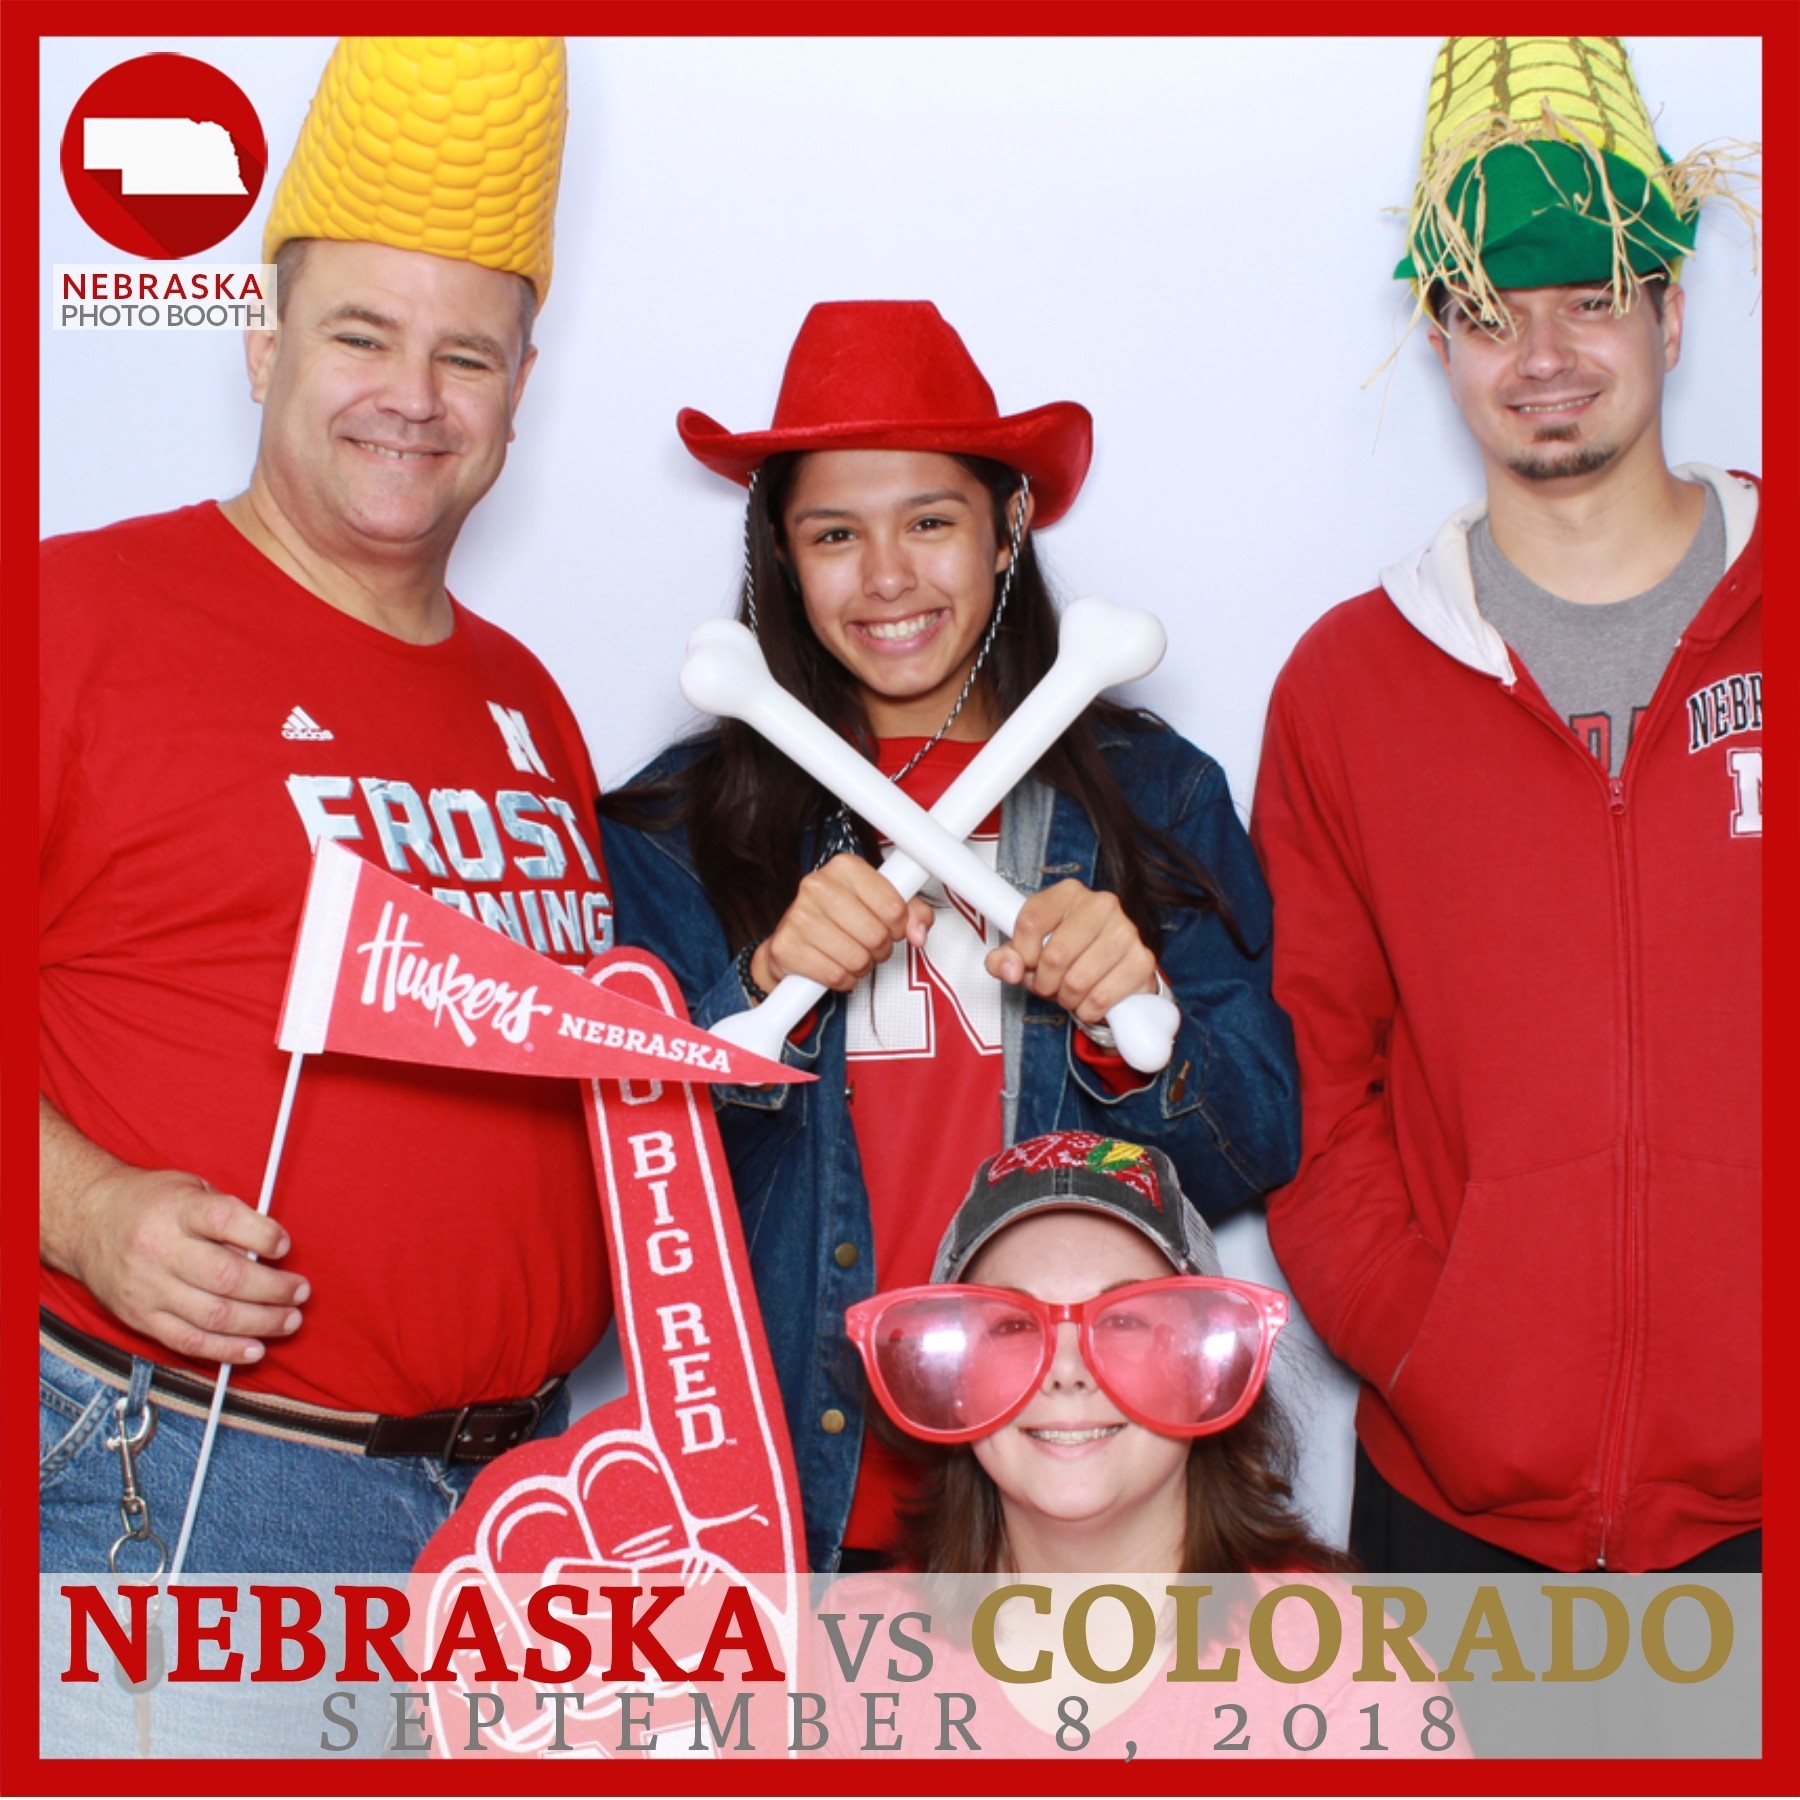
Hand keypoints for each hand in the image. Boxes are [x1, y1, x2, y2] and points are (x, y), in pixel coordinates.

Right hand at [40, 1099, 307, 1364]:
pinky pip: (188, 1342)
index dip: (263, 1236)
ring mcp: (148, 1288)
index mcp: (177, 1210)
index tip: (285, 1246)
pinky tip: (255, 1349)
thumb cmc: (151, 1202)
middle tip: (300, 1292)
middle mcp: (160, 1250)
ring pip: (213, 1315)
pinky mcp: (140, 1317)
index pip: (226, 1221)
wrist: (87, 1221)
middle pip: (227, 1277)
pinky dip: (226, 1350)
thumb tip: (270, 1249)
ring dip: (260, 1323)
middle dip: (274, 1289)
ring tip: (290, 1320)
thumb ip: (228, 1214)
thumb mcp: (190, 1189)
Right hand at [751, 853, 934, 995]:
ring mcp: (798, 915)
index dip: (900, 925)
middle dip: (880, 948)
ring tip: (853, 955)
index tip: (891, 926)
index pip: (893, 906)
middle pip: (876, 935)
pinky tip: (836, 966)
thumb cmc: (840, 918)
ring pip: (856, 958)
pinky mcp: (786, 947)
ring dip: (862, 966)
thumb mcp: (880, 904)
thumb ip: (912, 913)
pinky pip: (835, 975)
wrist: (794, 939)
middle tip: (871, 945)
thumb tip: (919, 932)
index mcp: (844, 867)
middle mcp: (817, 885)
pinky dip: (843, 979)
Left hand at [985, 879, 1159, 1025]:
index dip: (1021, 954)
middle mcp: (1100, 904)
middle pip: (1054, 955)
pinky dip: (1088, 1008)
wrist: (1110, 968)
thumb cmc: (1067, 954)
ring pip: (1077, 981)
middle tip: (1049, 984)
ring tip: (1069, 991)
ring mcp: (1125, 930)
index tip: (1027, 963)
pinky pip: (1101, 997)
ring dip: (1066, 997)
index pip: (1030, 923)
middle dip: (1045, 982)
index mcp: (1068, 893)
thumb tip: (1007, 968)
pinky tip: (1088, 1000)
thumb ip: (1006, 958)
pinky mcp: (1142, 960)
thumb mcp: (1028, 951)